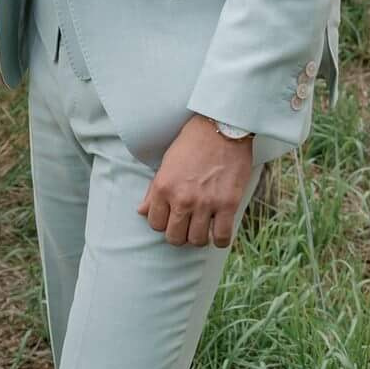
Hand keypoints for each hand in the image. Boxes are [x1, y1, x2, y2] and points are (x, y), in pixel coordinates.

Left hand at [138, 116, 254, 248]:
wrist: (222, 128)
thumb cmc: (193, 142)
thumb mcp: (166, 163)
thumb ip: (153, 191)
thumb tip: (141, 211)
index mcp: (163, 187)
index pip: (154, 223)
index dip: (163, 223)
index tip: (171, 218)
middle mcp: (181, 199)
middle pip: (174, 237)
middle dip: (179, 235)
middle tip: (187, 226)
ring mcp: (205, 203)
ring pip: (197, 240)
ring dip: (199, 238)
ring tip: (203, 228)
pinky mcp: (228, 204)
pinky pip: (222, 237)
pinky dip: (221, 240)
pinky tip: (219, 233)